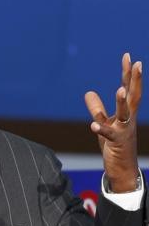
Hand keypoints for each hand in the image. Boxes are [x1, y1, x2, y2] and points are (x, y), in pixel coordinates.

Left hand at [85, 53, 142, 192]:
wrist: (122, 168)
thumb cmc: (114, 144)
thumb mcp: (104, 123)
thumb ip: (97, 108)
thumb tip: (89, 92)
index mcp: (126, 112)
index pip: (128, 88)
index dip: (128, 73)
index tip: (129, 56)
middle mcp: (128, 119)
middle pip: (132, 96)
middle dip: (134, 80)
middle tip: (137, 63)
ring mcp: (123, 130)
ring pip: (125, 114)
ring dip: (121, 102)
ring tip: (119, 88)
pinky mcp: (116, 143)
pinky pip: (108, 135)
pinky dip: (101, 129)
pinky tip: (93, 125)